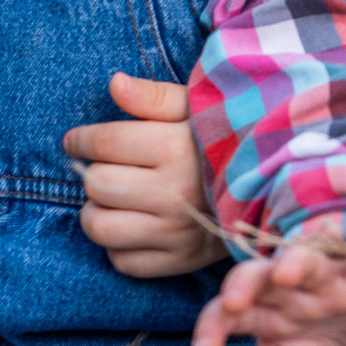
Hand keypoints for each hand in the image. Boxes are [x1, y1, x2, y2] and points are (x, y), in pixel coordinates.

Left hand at [63, 73, 222, 277]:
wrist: (270, 187)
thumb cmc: (222, 140)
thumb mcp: (195, 107)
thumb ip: (153, 96)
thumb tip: (114, 84)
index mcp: (177, 149)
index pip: (104, 143)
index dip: (80, 140)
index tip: (75, 141)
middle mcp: (175, 194)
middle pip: (97, 185)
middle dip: (92, 173)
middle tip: (104, 168)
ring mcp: (177, 233)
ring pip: (101, 228)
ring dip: (96, 211)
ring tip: (111, 199)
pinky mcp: (180, 261)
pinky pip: (123, 261)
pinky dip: (117, 245)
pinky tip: (131, 225)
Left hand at [189, 238, 345, 345]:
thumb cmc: (320, 330)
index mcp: (264, 305)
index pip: (228, 310)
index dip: (213, 325)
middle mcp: (288, 284)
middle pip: (257, 276)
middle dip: (242, 287)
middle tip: (232, 305)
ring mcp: (326, 274)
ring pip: (306, 261)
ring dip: (295, 264)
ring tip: (286, 274)